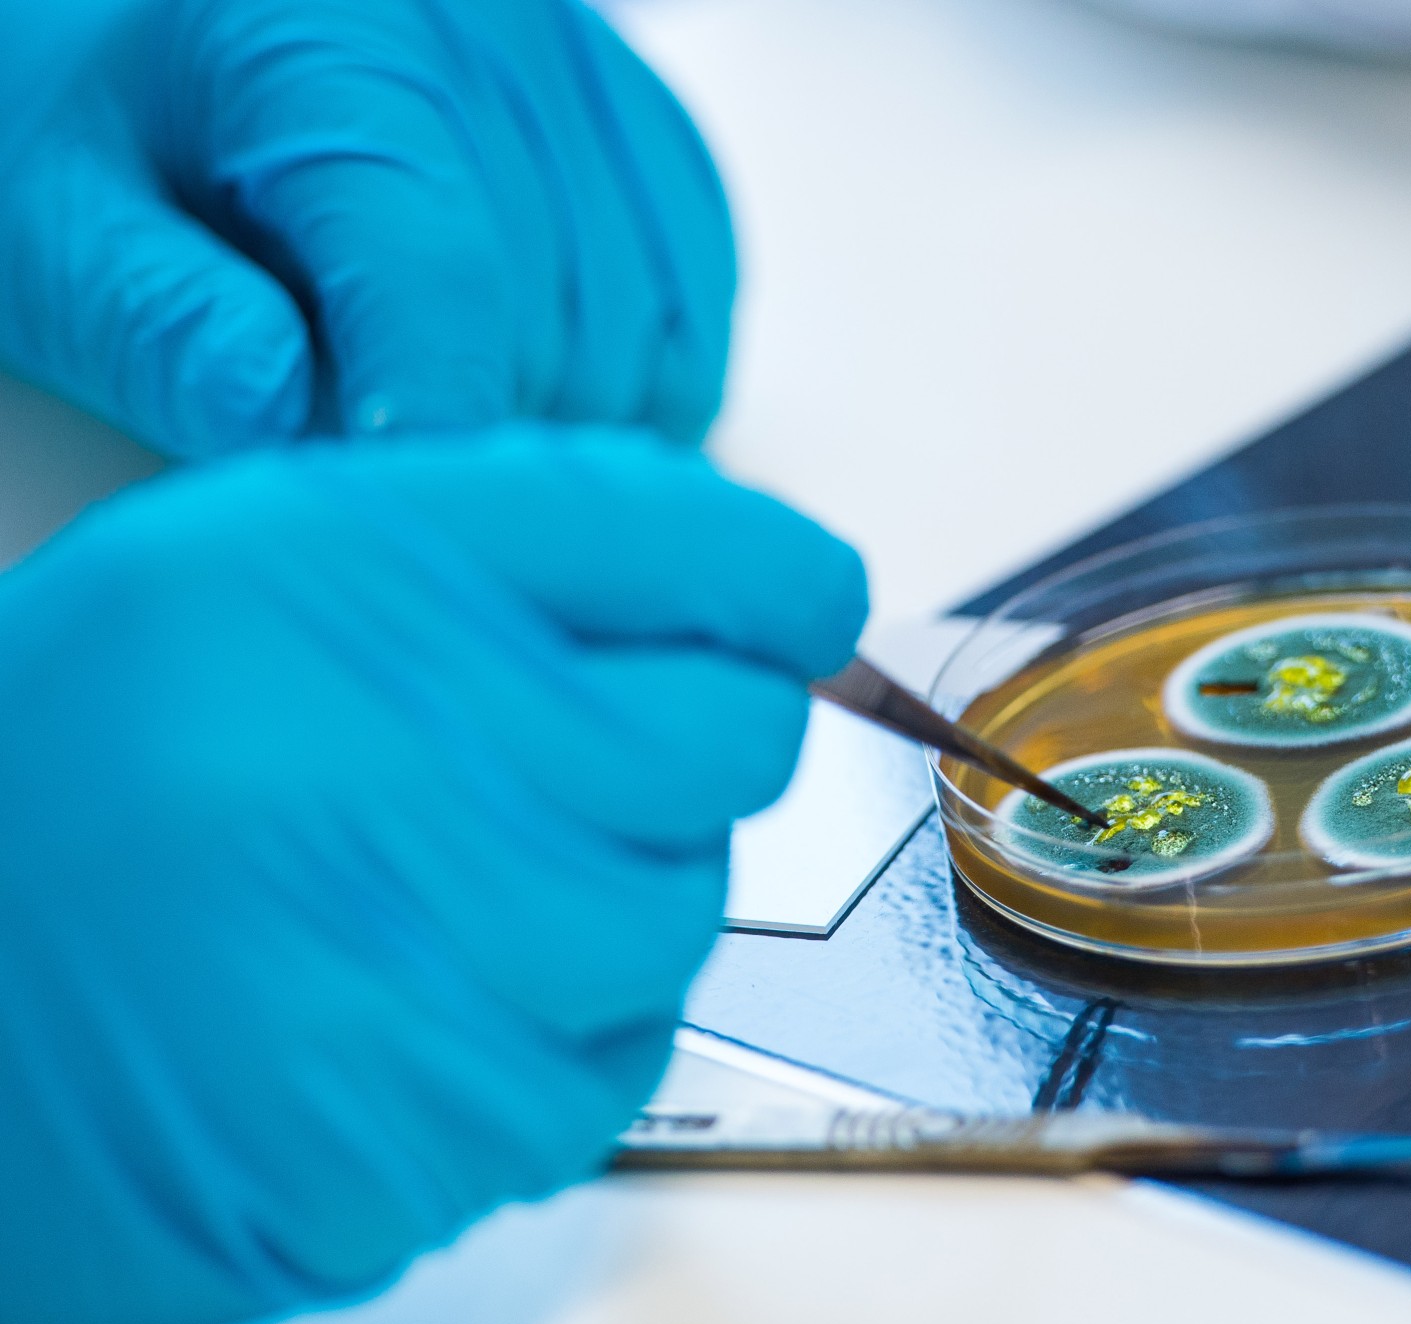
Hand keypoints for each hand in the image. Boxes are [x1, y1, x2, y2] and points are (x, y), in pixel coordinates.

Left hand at [0, 0, 732, 458]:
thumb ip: (155, 320)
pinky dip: (625, 400)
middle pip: (552, 335)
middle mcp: (497, 45)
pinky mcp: (657, 151)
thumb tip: (281, 412)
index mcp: (333, 37)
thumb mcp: (58, 225)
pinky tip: (524, 389)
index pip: (436, 272)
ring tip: (433, 412)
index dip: (428, 430)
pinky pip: (692, 330)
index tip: (405, 532)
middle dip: (463, 437)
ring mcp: (597, 96)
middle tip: (362, 457)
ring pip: (642, 353)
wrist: (183, 55)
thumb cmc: (114, 140)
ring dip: (547, 430)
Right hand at [0, 427, 866, 1323]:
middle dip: (687, 751)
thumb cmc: (72, 789)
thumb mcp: (243, 577)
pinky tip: (418, 1011)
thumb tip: (745, 577)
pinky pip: (612, 1066)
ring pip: (688, 911)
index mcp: (344, 569)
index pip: (688, 541)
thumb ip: (497, 552)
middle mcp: (398, 742)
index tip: (797, 602)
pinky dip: (556, 1041)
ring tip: (448, 904)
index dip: (775, 578)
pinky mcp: (429, 1129)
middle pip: (732, 736)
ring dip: (615, 905)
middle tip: (561, 774)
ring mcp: (423, 952)